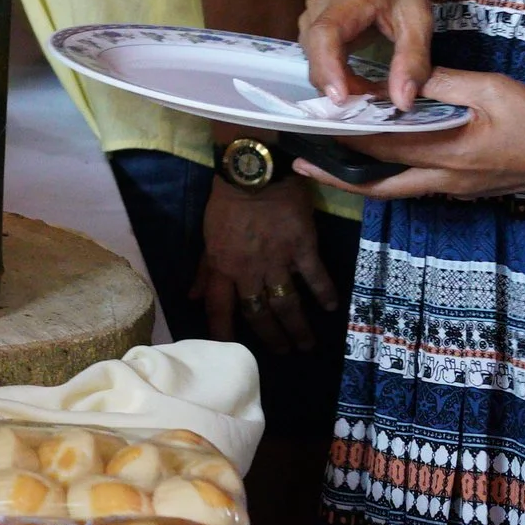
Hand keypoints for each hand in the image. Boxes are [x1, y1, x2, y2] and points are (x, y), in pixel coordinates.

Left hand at [191, 179, 336, 352]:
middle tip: (284, 353)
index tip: (229, 351)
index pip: (219, 307)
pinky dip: (324, 293)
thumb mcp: (208, 235)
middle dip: (271, 337)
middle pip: (259, 313)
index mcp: (223, 266)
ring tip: (307, 344)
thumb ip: (205, 269)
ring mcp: (278, 260)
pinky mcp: (303, 247)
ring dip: (298, 328)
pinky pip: (315, 277)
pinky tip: (331, 307)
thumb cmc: (227, 201)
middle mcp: (249, 270)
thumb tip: (193, 297)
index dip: (222, 332)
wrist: (254, 171)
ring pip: (287, 304)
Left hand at [294, 68, 524, 200]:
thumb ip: (439, 84)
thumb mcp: (487, 88)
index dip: (344, 133)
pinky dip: (390, 174)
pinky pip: (416, 184)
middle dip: (337, 172)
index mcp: (448, 153)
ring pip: (395, 189)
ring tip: (327, 161)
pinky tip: (378, 159)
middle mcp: (445, 179)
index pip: (381, 145)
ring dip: (360, 177)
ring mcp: (455, 188)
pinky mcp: (465, 187)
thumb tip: (397, 80)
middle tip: (301, 159)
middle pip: (378, 183)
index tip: (312, 120)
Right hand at [300, 0, 434, 107]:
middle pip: (314, 52)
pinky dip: (337, 77)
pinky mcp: (313, 29)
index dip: (328, 67)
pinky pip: (319, 59)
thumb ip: (412, 60)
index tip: (340, 98)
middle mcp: (319, 8)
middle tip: (369, 105)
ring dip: (338, 83)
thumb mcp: (418, 18)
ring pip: (314, 60)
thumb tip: (402, 102)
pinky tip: (359, 84)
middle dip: (337, 85)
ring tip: (369, 93)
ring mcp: (311, 18)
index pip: (325, 34)